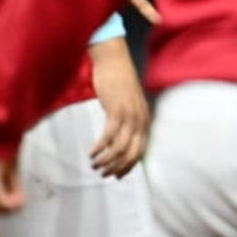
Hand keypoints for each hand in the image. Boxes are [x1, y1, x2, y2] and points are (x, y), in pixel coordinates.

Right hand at [88, 40, 150, 178]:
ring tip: (94, 165)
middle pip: (132, 153)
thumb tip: (117, 140)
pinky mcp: (117, 110)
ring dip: (107, 160)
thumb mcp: (127, 105)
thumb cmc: (118, 82)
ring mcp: (130, 116)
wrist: (114, 60)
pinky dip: (100, 147)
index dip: (129, 166)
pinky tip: (92, 152)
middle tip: (103, 174)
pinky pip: (109, 136)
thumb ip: (126, 121)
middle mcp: (140, 120)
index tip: (117, 176)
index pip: (141, 151)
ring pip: (120, 148)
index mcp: (145, 120)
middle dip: (118, 167)